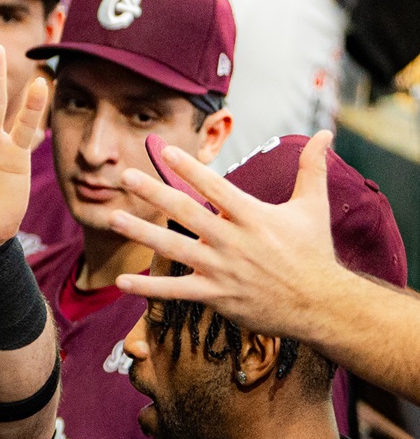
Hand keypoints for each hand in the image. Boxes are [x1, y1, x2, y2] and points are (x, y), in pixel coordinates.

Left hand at [109, 131, 341, 339]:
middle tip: (125, 177)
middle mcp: (233, 241)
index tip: (164, 150)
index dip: (189, 168)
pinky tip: (121, 281)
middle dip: (154, 194)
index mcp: (253, 216)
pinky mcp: (215, 295)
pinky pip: (175, 291)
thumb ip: (311, 168)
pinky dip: (147, 288)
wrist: (321, 305)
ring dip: (141, 233)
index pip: (215, 187)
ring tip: (112, 218)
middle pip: (186, 213)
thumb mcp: (314, 207)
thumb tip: (326, 132)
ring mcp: (221, 269)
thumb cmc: (314, 253)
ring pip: (174, 248)